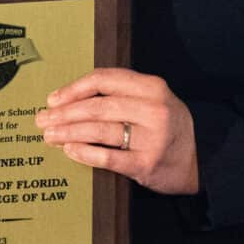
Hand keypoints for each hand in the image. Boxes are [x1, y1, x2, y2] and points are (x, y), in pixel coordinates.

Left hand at [38, 69, 199, 194]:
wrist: (201, 160)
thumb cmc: (167, 127)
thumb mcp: (153, 100)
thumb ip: (121, 94)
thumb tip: (70, 98)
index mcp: (152, 87)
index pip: (103, 80)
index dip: (72, 89)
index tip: (52, 99)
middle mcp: (153, 110)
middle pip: (96, 107)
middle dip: (64, 113)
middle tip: (42, 120)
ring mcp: (152, 138)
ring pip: (98, 131)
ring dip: (67, 132)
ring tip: (49, 136)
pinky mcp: (147, 163)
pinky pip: (107, 157)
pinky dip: (84, 153)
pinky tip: (69, 150)